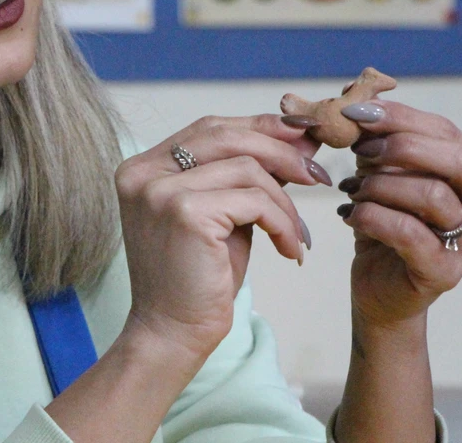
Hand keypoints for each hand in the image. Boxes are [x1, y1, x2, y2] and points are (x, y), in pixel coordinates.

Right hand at [114, 114, 332, 366]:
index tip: (301, 136)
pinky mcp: (185, 212)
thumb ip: (250, 173)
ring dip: (285, 200)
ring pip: (246, 167)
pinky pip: (254, 200)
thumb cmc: (200, 277)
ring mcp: (160, 190)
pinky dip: (282, 223)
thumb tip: (300, 134)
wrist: (173, 333)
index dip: (259, 127)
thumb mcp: (225, 214)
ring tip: (296, 233)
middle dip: (280, 150)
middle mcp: (144, 172)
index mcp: (144, 167)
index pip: (210, 127)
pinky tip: (289, 249)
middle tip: (317, 174)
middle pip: (226, 135)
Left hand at [335, 100, 461, 328]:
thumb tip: (358, 98)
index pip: (447, 132)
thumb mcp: (383, 171)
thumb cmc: (386, 220)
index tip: (356, 112)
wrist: (380, 285)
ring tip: (353, 188)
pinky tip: (349, 213)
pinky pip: (410, 234)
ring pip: (433, 197)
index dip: (400, 117)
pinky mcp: (445, 273)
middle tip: (361, 149)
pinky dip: (372, 216)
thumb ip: (379, 137)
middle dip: (405, 146)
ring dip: (382, 184)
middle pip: (461, 161)